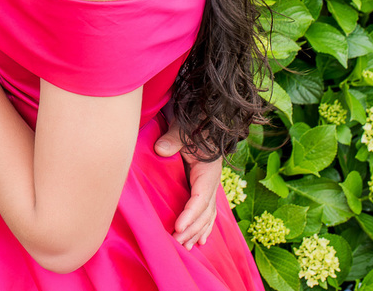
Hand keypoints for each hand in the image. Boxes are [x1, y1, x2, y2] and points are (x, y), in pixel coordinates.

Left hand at [155, 118, 220, 248]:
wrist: (204, 124)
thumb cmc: (193, 128)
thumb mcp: (184, 131)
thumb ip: (173, 139)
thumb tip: (160, 149)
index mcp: (208, 172)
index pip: (200, 198)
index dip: (190, 214)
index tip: (177, 227)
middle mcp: (212, 183)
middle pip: (205, 212)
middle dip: (191, 230)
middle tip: (176, 243)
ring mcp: (210, 188)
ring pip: (207, 216)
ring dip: (197, 232)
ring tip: (186, 247)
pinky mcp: (204, 189)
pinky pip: (207, 213)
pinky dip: (204, 227)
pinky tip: (199, 241)